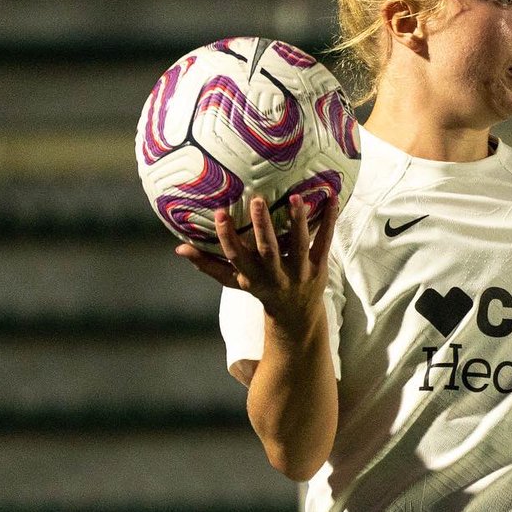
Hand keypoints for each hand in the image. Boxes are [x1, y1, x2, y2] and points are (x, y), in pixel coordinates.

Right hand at [176, 193, 337, 328]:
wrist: (296, 315)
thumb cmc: (260, 289)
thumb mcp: (233, 281)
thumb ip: (208, 264)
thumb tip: (179, 249)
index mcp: (252, 276)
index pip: (236, 256)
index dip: (226, 236)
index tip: (219, 213)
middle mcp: (276, 274)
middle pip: (268, 250)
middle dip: (262, 226)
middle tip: (257, 200)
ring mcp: (300, 271)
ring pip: (299, 244)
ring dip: (298, 221)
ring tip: (296, 197)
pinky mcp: (320, 266)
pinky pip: (324, 241)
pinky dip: (329, 220)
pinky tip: (332, 198)